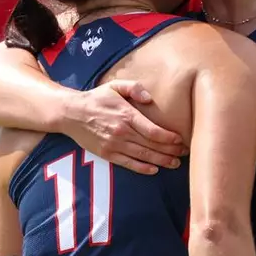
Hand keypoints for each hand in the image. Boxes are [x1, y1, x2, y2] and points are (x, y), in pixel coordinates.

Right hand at [62, 80, 186, 174]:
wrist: (71, 113)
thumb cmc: (97, 99)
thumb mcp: (115, 86)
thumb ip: (134, 88)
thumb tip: (149, 98)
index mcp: (127, 115)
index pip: (154, 131)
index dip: (170, 138)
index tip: (181, 140)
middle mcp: (122, 132)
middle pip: (152, 146)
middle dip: (171, 151)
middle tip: (184, 153)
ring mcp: (114, 145)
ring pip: (143, 157)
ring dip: (162, 161)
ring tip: (175, 163)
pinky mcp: (107, 154)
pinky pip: (128, 164)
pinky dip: (143, 168)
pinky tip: (154, 169)